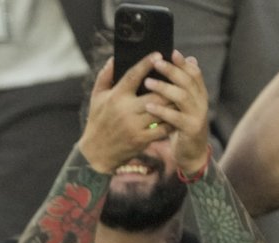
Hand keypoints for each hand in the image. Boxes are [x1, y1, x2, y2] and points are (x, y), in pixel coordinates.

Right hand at [79, 54, 168, 174]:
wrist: (95, 152)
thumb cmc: (97, 120)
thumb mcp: (97, 97)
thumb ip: (105, 76)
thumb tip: (114, 58)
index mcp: (116, 97)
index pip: (134, 75)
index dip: (147, 63)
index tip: (159, 54)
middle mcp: (126, 110)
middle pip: (157, 93)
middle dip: (170, 84)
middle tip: (179, 76)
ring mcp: (135, 126)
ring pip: (163, 109)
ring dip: (174, 102)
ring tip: (183, 93)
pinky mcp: (141, 139)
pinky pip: (163, 127)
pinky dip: (172, 119)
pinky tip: (177, 113)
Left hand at [143, 52, 210, 176]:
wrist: (192, 153)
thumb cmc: (180, 127)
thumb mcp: (181, 106)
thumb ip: (178, 89)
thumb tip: (175, 68)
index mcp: (198, 94)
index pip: (193, 73)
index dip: (183, 62)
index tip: (170, 52)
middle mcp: (200, 101)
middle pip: (188, 81)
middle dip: (172, 70)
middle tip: (156, 62)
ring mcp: (197, 115)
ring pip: (182, 97)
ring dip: (165, 87)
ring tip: (148, 82)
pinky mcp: (190, 129)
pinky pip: (176, 118)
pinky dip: (162, 111)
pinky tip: (148, 106)